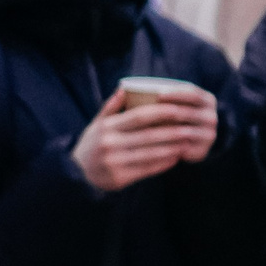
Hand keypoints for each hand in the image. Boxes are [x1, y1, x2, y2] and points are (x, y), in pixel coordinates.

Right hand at [72, 86, 220, 191]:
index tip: (178, 109)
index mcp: (107, 127)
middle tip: (189, 127)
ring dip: (171, 148)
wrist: (76, 174)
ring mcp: (115, 162)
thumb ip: (111, 106)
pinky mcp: (120, 178)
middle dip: (172, 131)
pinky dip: (163, 163)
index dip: (160, 113)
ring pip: (151, 154)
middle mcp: (111, 144)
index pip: (139, 116)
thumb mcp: (97, 124)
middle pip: (148, 136)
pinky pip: (147, 170)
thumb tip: (125, 87)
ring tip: (186, 142)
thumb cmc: (92, 144)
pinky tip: (175, 157)